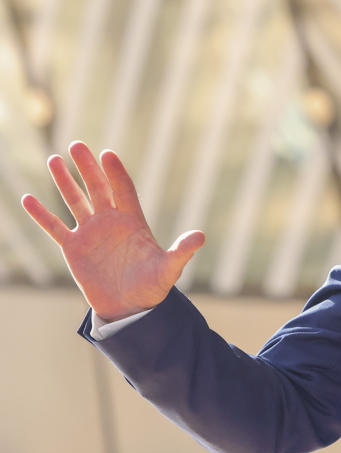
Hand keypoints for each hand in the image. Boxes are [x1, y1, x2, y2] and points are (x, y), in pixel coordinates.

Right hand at [21, 141, 204, 320]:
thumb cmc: (153, 286)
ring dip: (65, 181)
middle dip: (88, 167)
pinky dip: (42, 215)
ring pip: (75, 201)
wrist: (132, 307)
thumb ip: (181, 251)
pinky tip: (28, 199)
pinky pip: (55, 227)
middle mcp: (111, 222)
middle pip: (97, 188)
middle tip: (77, 145)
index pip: (123, 190)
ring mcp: (91, 233)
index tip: (108, 154)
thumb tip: (201, 237)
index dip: (116, 173)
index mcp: (133, 221)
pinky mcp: (74, 248)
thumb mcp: (169, 268)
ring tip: (54, 159)